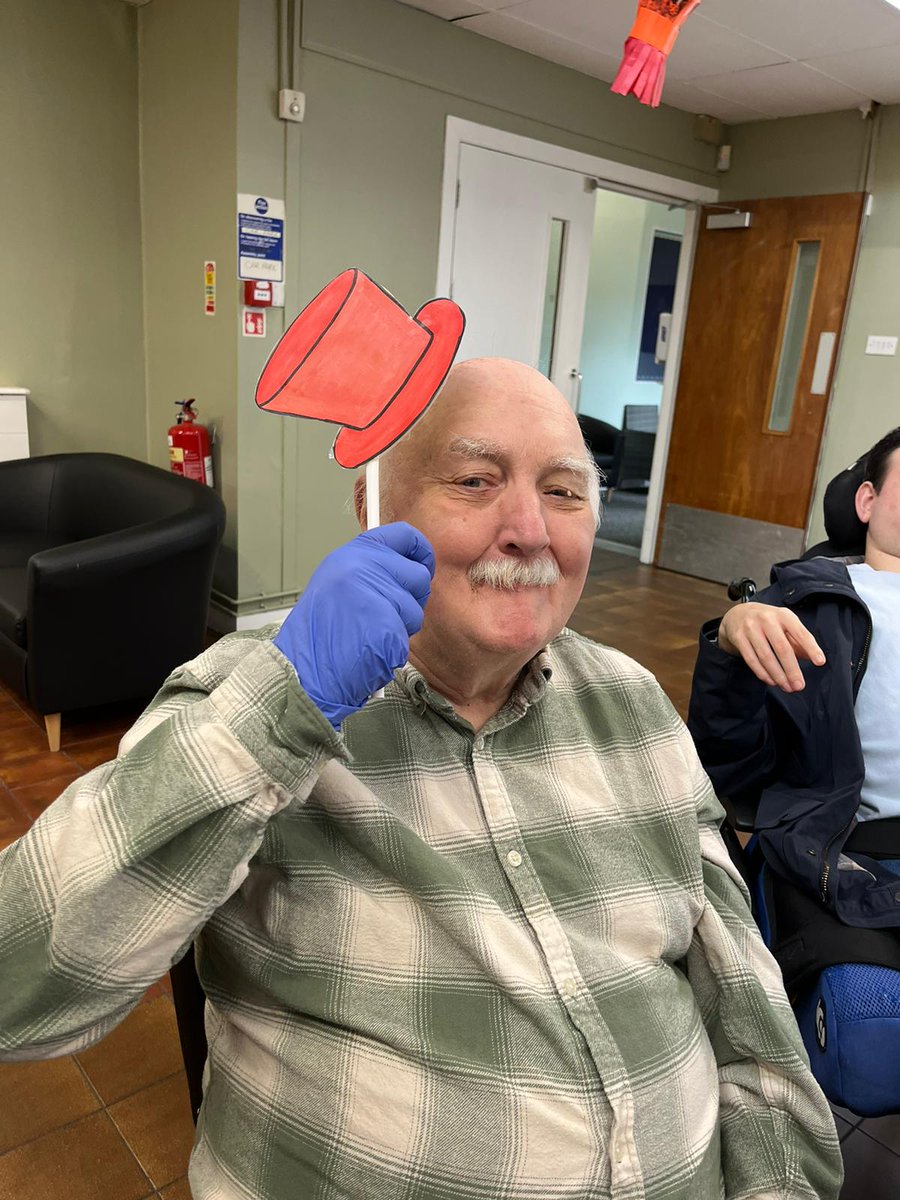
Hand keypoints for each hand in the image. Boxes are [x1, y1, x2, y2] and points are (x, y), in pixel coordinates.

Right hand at [274, 522, 434, 727]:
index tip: (422, 562)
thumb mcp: (336, 581)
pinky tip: (368, 650)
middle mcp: (365, 568)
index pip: (404, 536)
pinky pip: (406, 636)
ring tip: (368, 634)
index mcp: (352, 554)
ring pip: (415, 610)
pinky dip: (392, 648)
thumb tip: (405, 565)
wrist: (300, 669)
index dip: (420, 551)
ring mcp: (377, 596)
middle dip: (410, 598)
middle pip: (418, 575)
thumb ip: (370, 568)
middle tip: (386, 613)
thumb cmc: (316, 632)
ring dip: (400, 627)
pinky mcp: (388, 627)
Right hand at [716, 603, 825, 692]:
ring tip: (787, 687)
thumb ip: (800, 641)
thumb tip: (815, 659)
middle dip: (792, 670)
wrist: (738, 614)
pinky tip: (772, 681)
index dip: (811, 648)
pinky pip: (752, 660)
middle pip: (782, 648)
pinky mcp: (739, 638)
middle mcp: (767, 620)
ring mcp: (751, 629)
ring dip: (778, 675)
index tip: (820, 662)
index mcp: (783, 615)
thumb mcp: (786, 624)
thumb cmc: (768, 622)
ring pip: (765, 657)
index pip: (800, 633)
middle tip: (799, 685)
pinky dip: (763, 673)